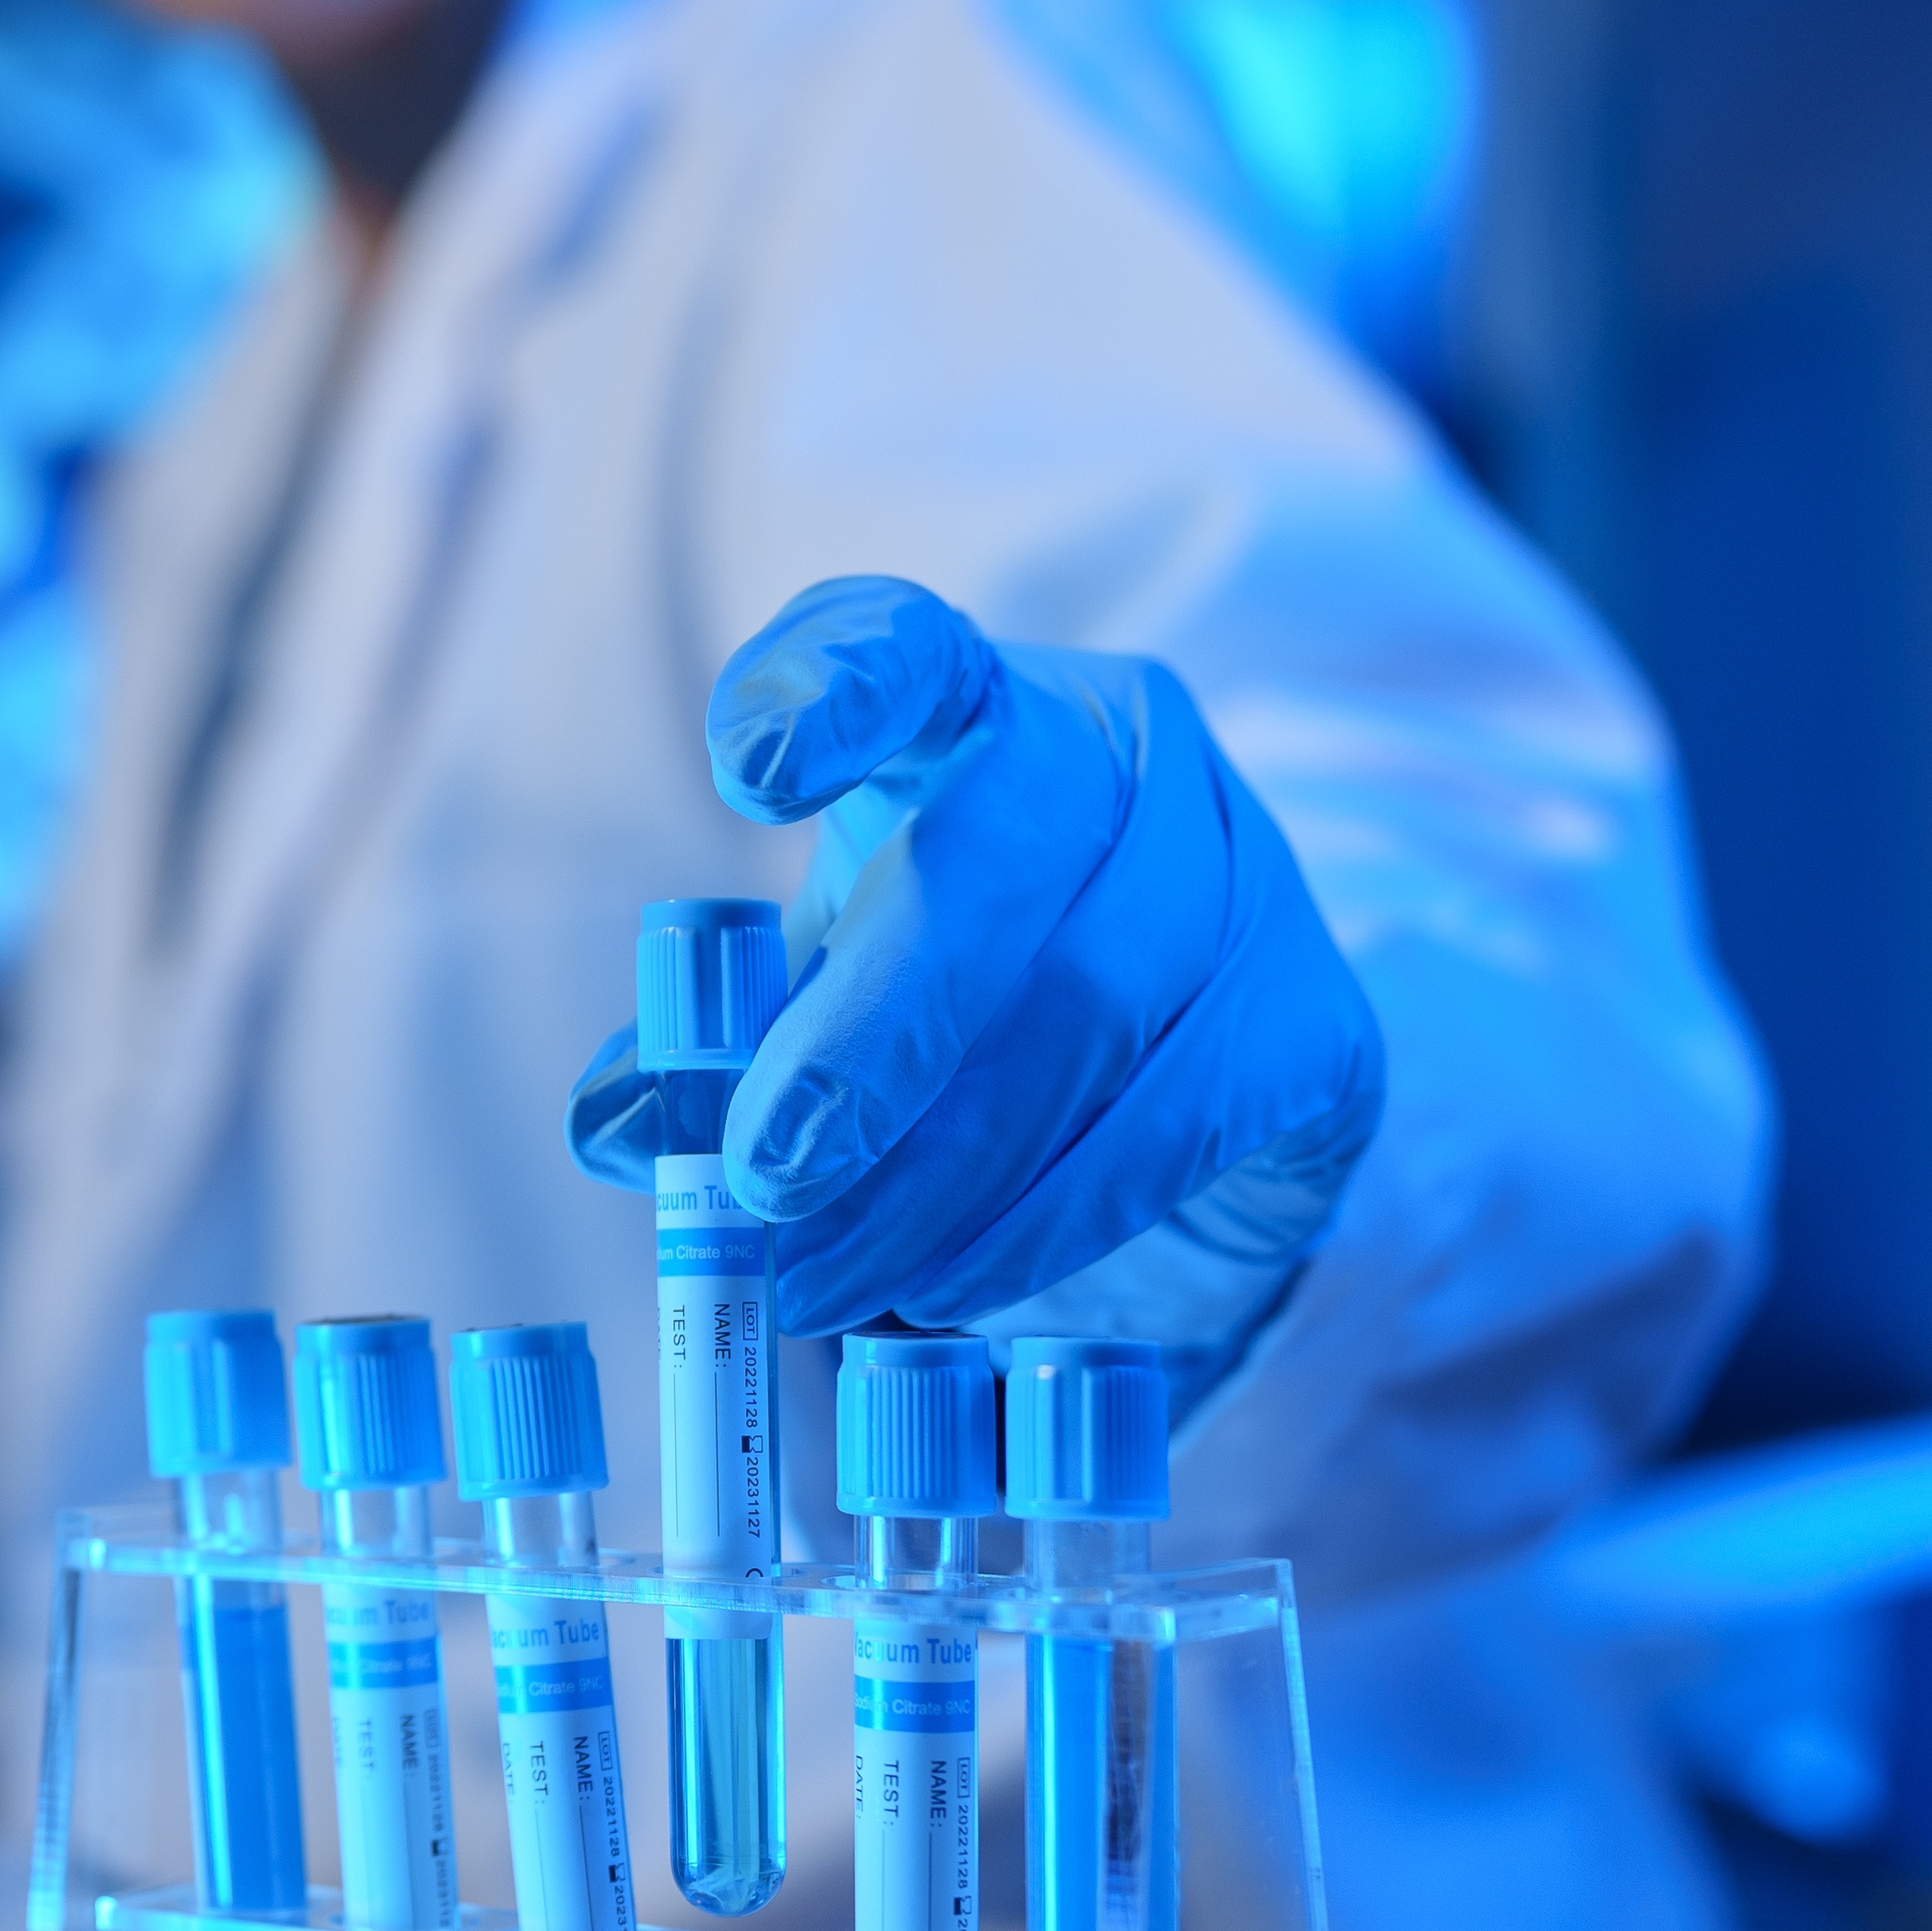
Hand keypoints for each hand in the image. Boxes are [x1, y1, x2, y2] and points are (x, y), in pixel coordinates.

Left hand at [701, 577, 1381, 1335]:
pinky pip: (1178, 1124)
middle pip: (999, 862)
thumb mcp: (816, 992)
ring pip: (1089, 1017)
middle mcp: (1124, 748)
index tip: (753, 772)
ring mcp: (1247, 872)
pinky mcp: (1317, 1017)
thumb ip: (714, 1050)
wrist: (1174, 1085)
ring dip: (936, 1177)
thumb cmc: (951, 999)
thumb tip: (614, 1128)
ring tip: (824, 1281)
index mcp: (968, 702)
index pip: (901, 645)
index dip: (831, 691)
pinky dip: (1047, 1221)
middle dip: (869, 1040)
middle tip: (766, 1178)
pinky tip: (957, 1286)